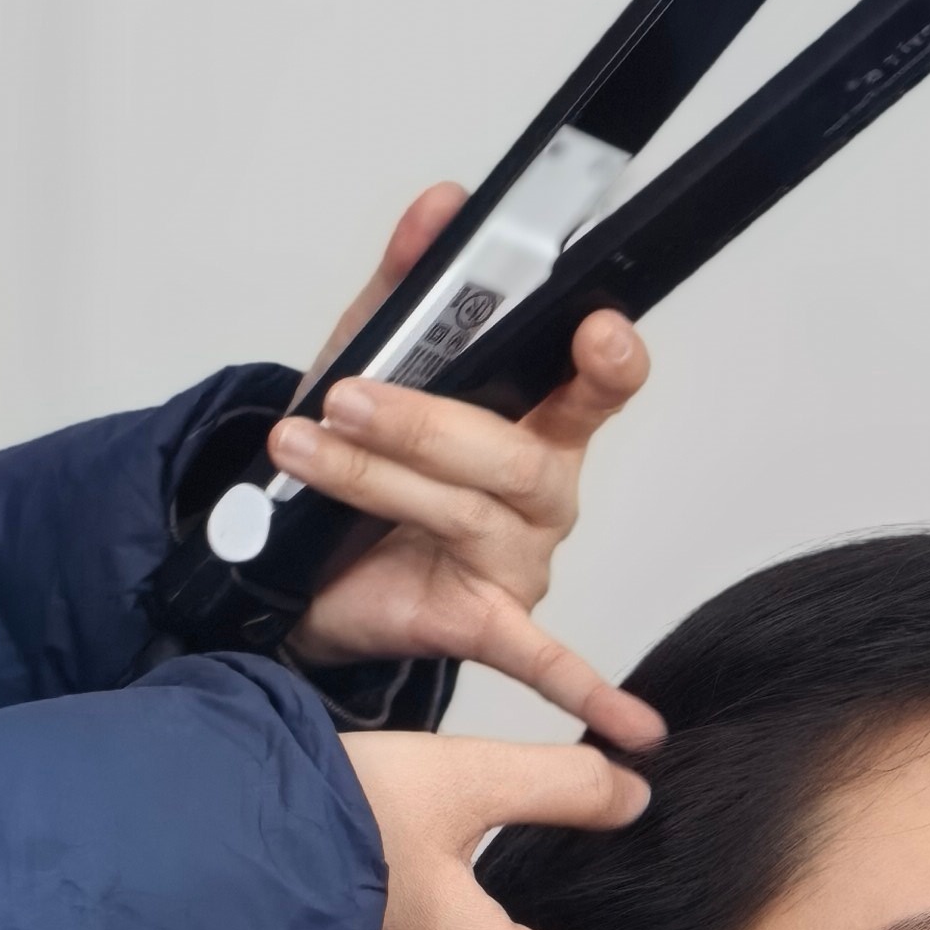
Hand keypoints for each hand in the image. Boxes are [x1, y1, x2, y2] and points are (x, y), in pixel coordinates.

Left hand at [277, 184, 665, 748]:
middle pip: (509, 454)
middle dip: (422, 423)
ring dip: (380, 482)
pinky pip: (540, 656)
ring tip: (304, 451)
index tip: (595, 328)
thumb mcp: (371, 356)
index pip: (590, 383)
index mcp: (530, 419)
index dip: (603, 358)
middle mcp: (539, 491)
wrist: (300, 552)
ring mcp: (520, 559)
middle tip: (347, 397)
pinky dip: (587, 686)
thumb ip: (409, 288)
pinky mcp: (487, 620)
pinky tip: (629, 725)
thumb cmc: (359, 462)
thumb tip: (441, 205)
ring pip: (468, 517)